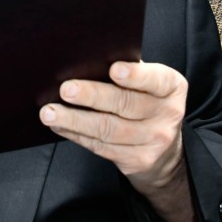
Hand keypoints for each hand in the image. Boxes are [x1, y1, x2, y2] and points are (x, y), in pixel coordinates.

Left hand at [39, 61, 196, 221]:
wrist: (165, 151)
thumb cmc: (147, 103)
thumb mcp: (148, 84)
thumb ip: (127, 71)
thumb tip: (85, 60)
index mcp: (171, 87)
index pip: (156, 79)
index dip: (135, 75)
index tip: (113, 69)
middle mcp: (167, 114)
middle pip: (125, 104)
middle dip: (92, 96)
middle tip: (66, 90)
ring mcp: (154, 140)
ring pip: (108, 129)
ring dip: (74, 120)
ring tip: (50, 112)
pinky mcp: (137, 160)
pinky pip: (101, 146)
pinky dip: (76, 135)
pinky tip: (60, 126)